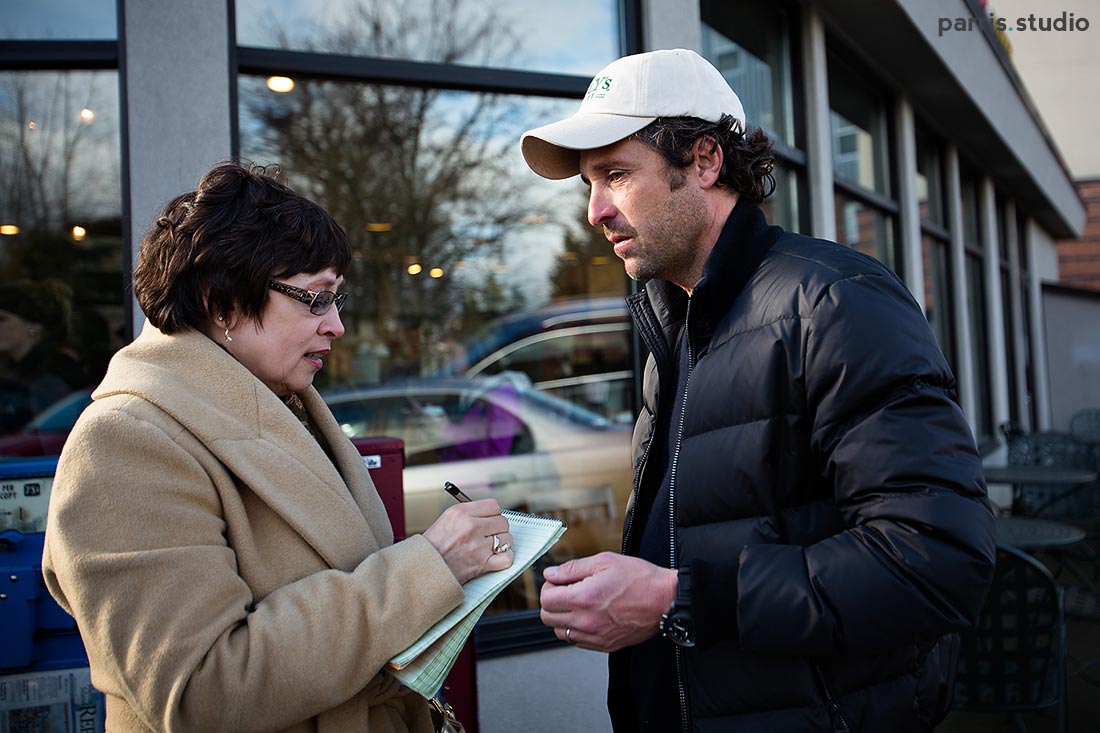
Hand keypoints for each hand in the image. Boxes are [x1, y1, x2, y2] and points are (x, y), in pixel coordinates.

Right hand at [422, 499, 512, 584]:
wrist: (424, 569)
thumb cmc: (434, 546)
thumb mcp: (446, 519)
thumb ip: (469, 513)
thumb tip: (490, 514)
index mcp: (461, 512)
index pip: (494, 506)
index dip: (493, 514)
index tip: (489, 520)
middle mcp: (471, 527)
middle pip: (503, 522)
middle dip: (498, 529)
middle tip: (489, 535)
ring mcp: (478, 546)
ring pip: (507, 539)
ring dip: (502, 544)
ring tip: (490, 547)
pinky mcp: (482, 564)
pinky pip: (507, 558)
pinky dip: (505, 559)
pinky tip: (496, 558)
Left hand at [539, 552, 676, 652]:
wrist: (664, 601)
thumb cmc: (640, 580)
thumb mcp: (604, 561)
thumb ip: (572, 568)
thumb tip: (551, 574)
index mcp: (583, 598)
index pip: (546, 599)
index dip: (549, 587)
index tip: (558, 582)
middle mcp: (586, 621)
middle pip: (548, 618)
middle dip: (552, 602)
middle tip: (566, 591)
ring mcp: (595, 636)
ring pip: (560, 632)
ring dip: (563, 618)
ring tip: (579, 604)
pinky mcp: (604, 645)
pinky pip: (577, 641)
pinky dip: (577, 629)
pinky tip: (590, 615)